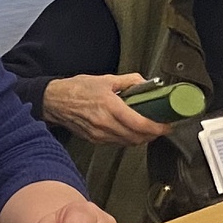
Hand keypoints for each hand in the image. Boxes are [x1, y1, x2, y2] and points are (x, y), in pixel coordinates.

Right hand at [43, 73, 172, 145]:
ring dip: (141, 138)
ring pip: (129, 142)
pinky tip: (130, 129)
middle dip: (153, 134)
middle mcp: (105, 123)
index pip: (140, 124)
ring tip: (147, 128)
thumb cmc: (76, 88)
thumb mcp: (105, 79)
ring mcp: (99, 134)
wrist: (54, 101)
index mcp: (109, 106)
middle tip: (160, 126)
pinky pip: (118, 142)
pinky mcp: (95, 140)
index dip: (158, 127)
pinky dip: (128, 138)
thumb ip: (128, 81)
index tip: (167, 124)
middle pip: (138, 137)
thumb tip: (147, 83)